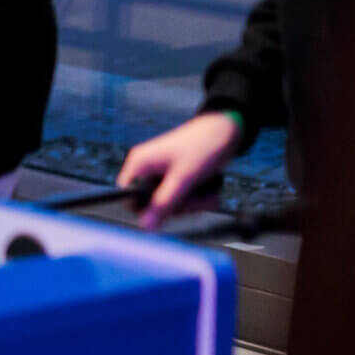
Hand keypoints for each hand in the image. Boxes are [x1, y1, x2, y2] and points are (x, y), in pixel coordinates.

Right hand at [118, 112, 243, 230]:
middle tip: (193, 196)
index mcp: (139, 164)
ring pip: (169, 203)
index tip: (167, 209)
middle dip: (177, 206)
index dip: (145, 208)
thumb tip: (144, 225)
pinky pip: (181, 197)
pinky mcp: (176, 177)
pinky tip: (207, 191)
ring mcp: (162, 173)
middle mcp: (146, 169)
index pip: (128, 197)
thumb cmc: (203, 146)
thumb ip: (164, 203)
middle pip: (151, 204)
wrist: (227, 129)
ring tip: (206, 192)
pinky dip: (196, 199)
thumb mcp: (184, 178)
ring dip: (191, 203)